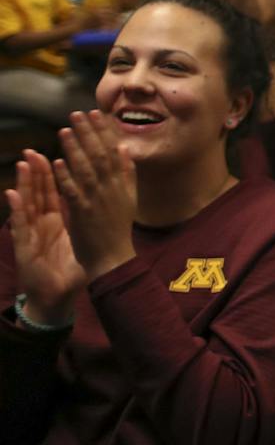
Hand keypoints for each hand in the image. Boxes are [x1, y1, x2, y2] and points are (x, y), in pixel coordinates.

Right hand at [7, 152, 87, 324]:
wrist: (56, 295)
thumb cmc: (69, 266)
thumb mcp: (79, 237)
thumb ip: (81, 215)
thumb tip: (93, 197)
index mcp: (56, 219)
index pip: (57, 190)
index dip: (57, 171)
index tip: (61, 151)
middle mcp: (41, 223)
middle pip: (39, 192)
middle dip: (37, 171)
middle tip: (34, 149)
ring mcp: (32, 233)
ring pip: (26, 203)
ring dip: (24, 182)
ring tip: (23, 163)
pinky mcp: (24, 246)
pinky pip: (20, 225)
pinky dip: (16, 209)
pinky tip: (12, 194)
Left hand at [53, 112, 138, 281]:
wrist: (113, 257)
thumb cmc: (117, 228)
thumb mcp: (129, 197)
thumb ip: (127, 173)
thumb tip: (124, 148)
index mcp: (123, 183)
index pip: (113, 151)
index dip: (104, 131)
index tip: (95, 113)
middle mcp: (112, 188)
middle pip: (100, 155)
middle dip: (88, 133)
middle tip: (77, 114)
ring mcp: (97, 200)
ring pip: (86, 170)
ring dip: (75, 149)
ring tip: (64, 130)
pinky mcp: (83, 212)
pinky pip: (73, 191)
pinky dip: (66, 176)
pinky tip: (57, 162)